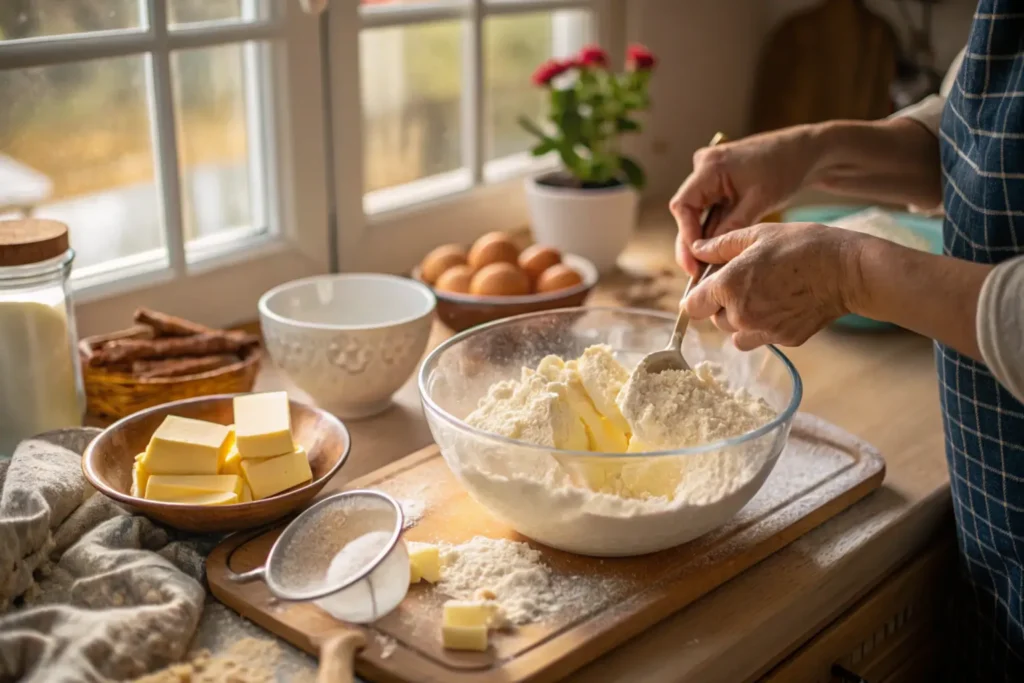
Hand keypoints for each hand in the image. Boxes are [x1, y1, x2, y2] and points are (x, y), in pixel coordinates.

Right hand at [669, 125, 824, 275]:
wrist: (802, 151)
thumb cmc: (784, 167)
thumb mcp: (759, 200)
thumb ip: (732, 226)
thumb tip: (709, 254)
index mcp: (710, 166)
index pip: (684, 205)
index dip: (686, 234)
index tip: (694, 260)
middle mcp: (704, 169)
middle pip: (687, 212)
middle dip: (690, 242)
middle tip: (694, 272)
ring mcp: (710, 177)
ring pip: (697, 215)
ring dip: (702, 240)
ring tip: (705, 268)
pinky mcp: (719, 186)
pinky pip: (710, 212)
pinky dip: (713, 232)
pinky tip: (716, 253)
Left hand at [683, 223, 867, 349]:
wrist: (846, 270)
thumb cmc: (802, 245)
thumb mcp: (757, 235)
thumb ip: (720, 246)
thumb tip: (695, 250)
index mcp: (728, 287)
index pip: (692, 307)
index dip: (699, 296)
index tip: (710, 288)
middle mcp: (740, 315)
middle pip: (715, 319)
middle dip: (724, 304)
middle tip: (749, 282)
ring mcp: (762, 331)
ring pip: (735, 333)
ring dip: (741, 319)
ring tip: (765, 294)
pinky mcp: (784, 340)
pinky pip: (761, 338)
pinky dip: (765, 326)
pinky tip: (783, 304)